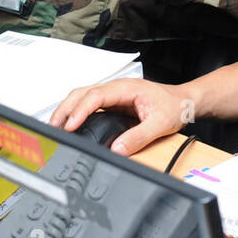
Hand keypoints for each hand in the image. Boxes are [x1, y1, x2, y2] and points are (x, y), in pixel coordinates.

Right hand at [50, 78, 190, 155]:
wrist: (184, 101)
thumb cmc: (174, 106)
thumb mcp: (160, 124)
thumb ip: (138, 137)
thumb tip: (117, 149)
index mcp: (126, 88)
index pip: (95, 96)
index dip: (80, 111)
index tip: (71, 125)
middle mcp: (117, 88)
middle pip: (82, 93)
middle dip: (65, 109)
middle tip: (53, 128)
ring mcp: (113, 94)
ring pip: (82, 97)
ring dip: (67, 110)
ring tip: (56, 127)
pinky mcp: (113, 103)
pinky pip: (89, 104)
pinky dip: (76, 113)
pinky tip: (71, 124)